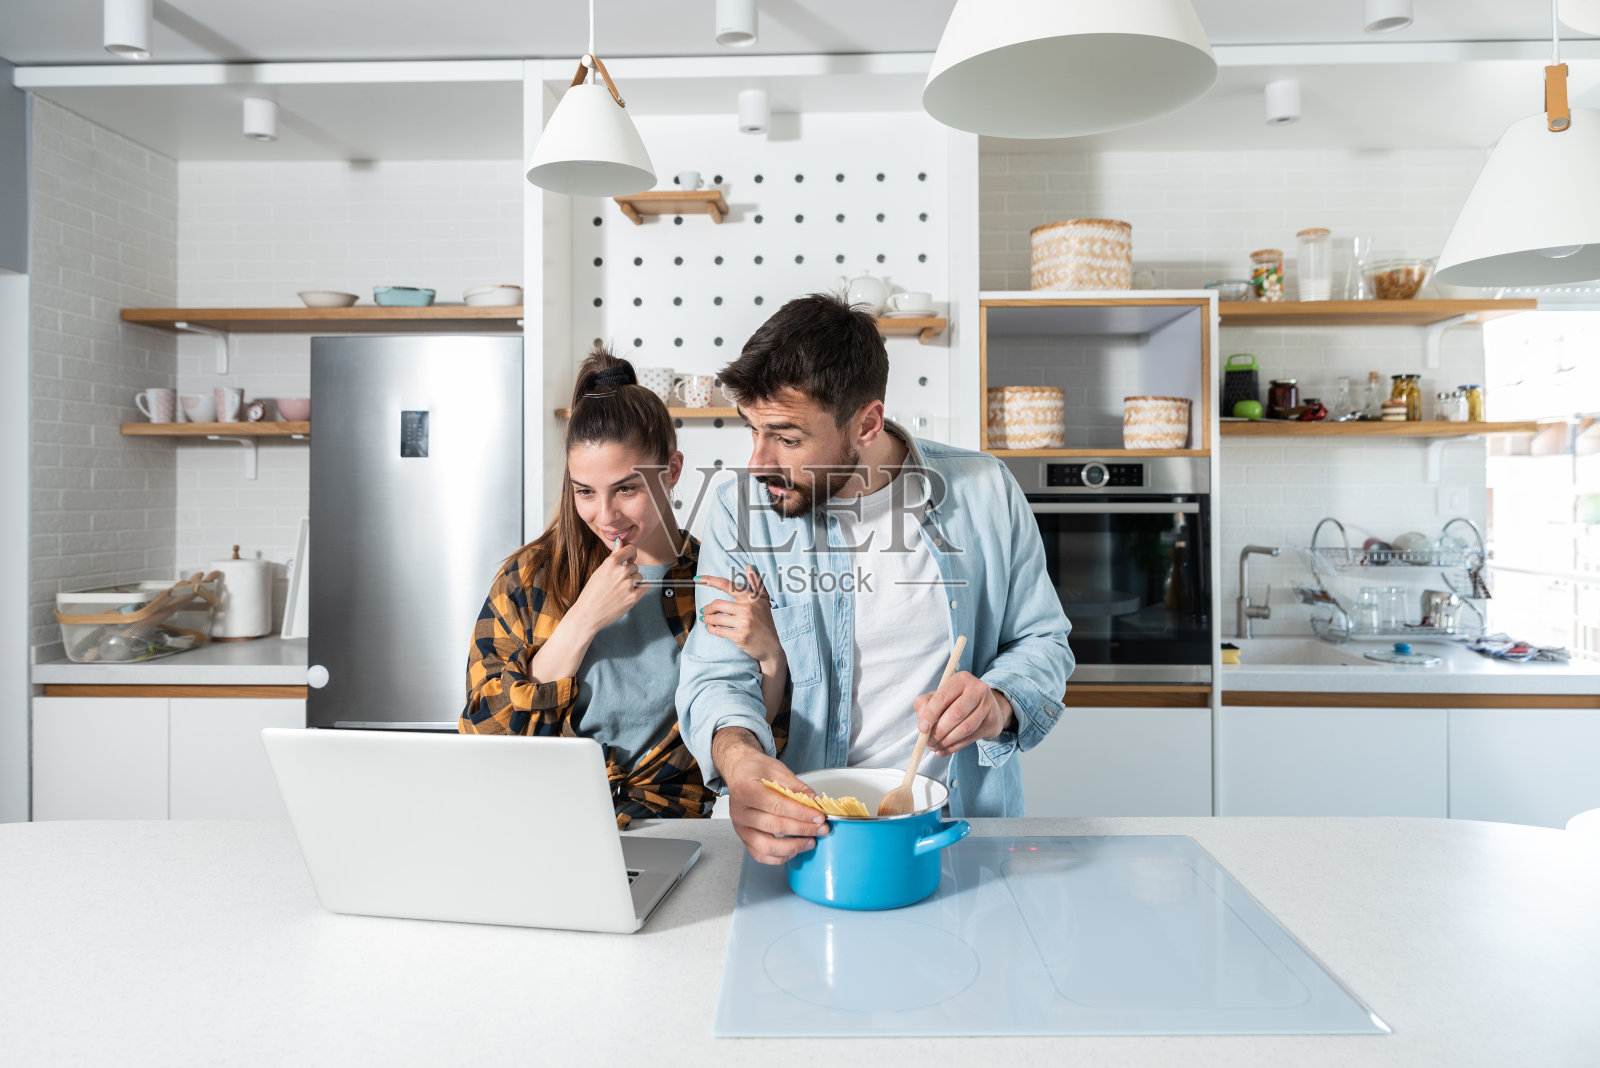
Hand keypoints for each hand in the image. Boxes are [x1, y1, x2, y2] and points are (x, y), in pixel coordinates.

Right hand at [567, 538, 646, 633]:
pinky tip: (632, 592)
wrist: (588, 614)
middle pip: (635, 566)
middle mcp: (621, 572)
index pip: (630, 549)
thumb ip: (613, 557)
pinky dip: (642, 589)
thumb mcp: (600, 571)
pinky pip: (646, 586)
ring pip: (639, 577)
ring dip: (634, 582)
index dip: (631, 554)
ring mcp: (628, 584)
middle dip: (629, 573)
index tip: (629, 559)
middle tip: (617, 583)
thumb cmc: (591, 594)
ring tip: (621, 590)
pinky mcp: (633, 597)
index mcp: (611, 563)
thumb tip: (620, 542)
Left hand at [697, 567, 781, 667]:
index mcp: (751, 598)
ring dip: (707, 619)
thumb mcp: (764, 601)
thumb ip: (756, 583)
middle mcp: (747, 609)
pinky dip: (710, 629)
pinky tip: (710, 628)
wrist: (771, 647)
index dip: (710, 580)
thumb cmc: (766, 622)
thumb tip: (748, 566)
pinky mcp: (739, 636)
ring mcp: (744, 623)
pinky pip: (718, 630)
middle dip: (707, 608)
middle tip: (704, 611)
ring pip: (715, 618)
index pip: (727, 585)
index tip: (697, 578)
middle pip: (717, 604)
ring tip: (705, 619)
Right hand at [714, 728, 829, 864]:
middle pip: (774, 826)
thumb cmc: (756, 770)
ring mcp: (740, 827)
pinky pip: (760, 855)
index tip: (819, 817)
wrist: (739, 772)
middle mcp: (740, 811)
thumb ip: (796, 786)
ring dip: (792, 847)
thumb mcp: (777, 769)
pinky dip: (778, 857)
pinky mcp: (743, 838)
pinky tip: (793, 851)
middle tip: (821, 829)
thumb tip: (814, 801)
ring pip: (766, 846)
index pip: (777, 806)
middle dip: (802, 830)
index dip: (801, 813)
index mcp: (746, 790)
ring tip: (810, 842)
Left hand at [915, 673, 1012, 757]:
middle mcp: (977, 689)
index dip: (931, 714)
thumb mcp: (939, 695)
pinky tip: (943, 750)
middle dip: (939, 731)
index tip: (922, 729)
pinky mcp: (992, 722)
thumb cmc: (956, 700)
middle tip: (928, 742)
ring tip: (934, 747)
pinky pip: (971, 738)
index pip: (943, 697)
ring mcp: (987, 706)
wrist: (986, 706)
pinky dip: (954, 747)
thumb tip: (922, 721)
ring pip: (965, 728)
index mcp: (961, 679)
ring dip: (946, 741)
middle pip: (956, 714)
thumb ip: (925, 704)